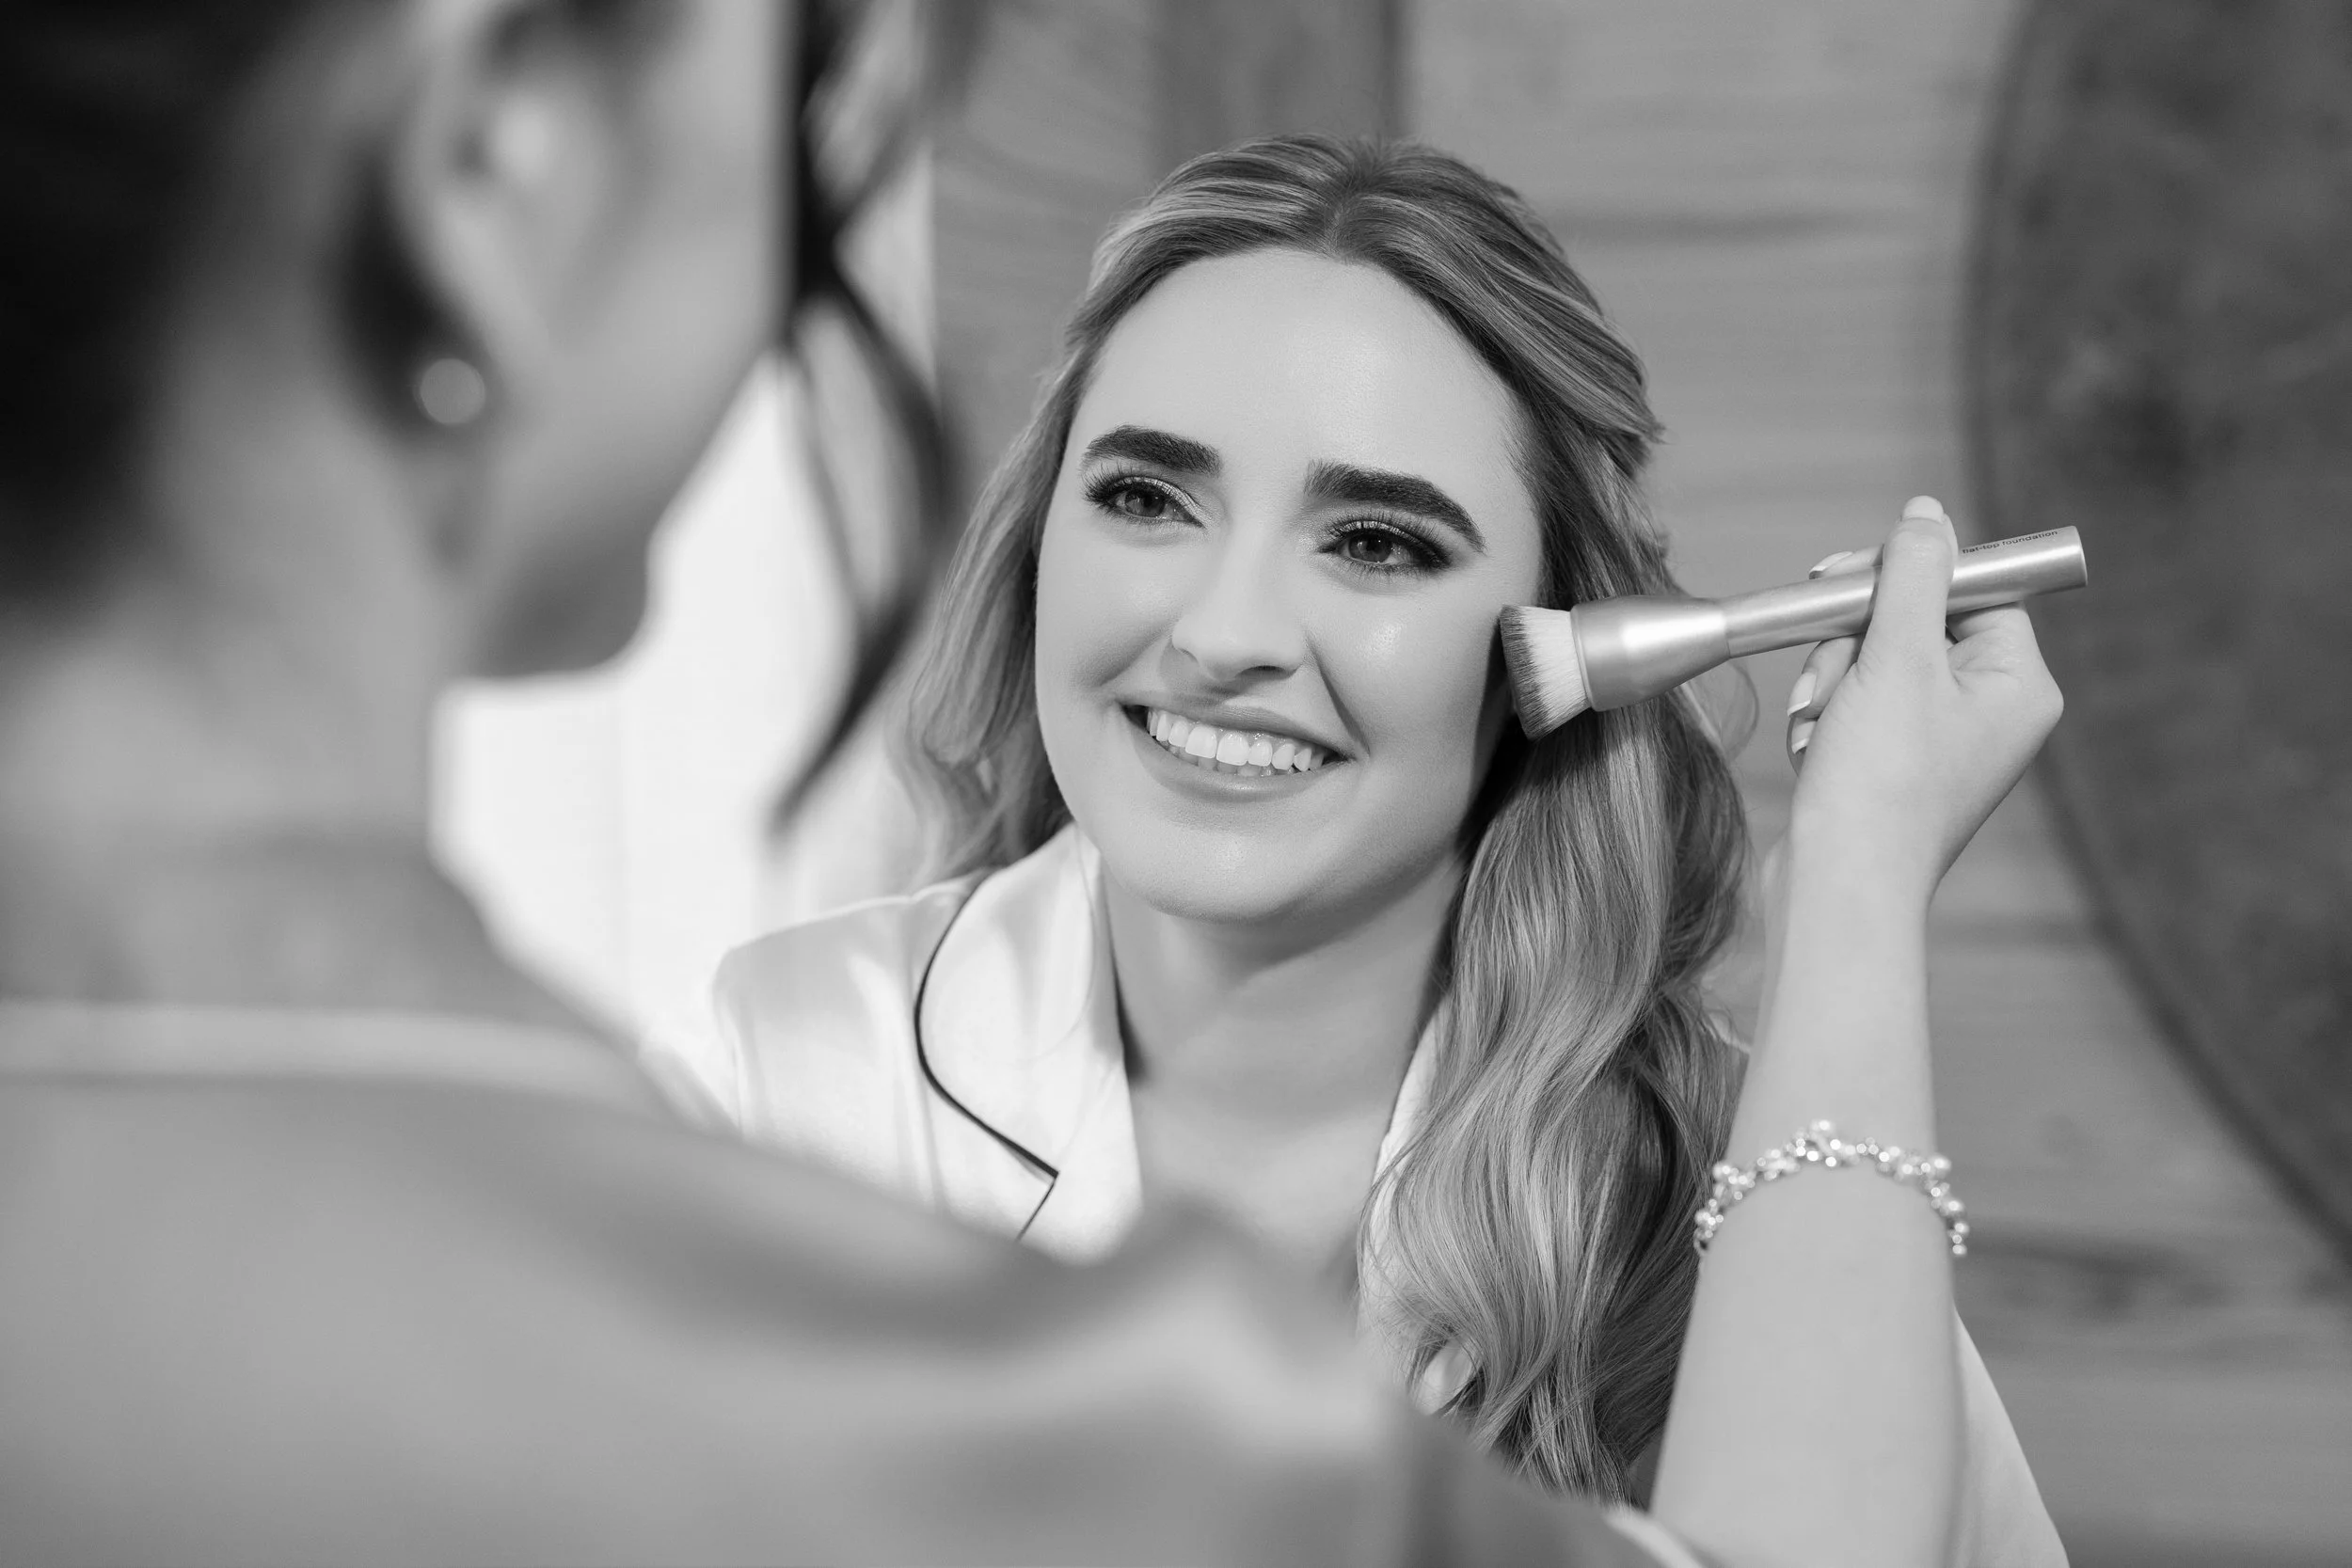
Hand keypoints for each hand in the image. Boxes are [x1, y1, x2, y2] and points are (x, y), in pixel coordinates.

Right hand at [1779, 496, 2063, 908]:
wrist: (1839, 883)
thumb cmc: (1880, 782)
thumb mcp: (1898, 659)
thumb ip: (1913, 574)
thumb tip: (1927, 515)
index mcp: (2018, 683)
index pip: (1968, 586)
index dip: (1902, 575)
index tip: (1844, 579)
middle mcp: (1990, 710)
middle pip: (1913, 619)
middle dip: (1854, 641)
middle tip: (1832, 671)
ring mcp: (1943, 740)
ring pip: (1873, 659)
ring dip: (1832, 679)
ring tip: (1821, 723)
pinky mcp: (1895, 764)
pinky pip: (1855, 703)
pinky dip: (1826, 714)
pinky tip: (1817, 746)